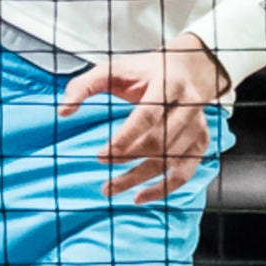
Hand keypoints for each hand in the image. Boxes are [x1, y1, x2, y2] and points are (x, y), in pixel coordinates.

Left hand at [56, 37, 228, 201]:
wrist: (187, 69)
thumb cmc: (145, 71)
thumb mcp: (113, 69)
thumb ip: (84, 85)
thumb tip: (63, 111)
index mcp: (168, 83)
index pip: (148, 115)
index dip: (125, 138)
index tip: (102, 156)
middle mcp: (188, 105)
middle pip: (159, 141)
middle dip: (128, 162)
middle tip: (102, 174)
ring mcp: (198, 125)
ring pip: (169, 160)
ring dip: (139, 178)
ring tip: (111, 188)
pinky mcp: (201, 142)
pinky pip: (185, 172)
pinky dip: (164, 188)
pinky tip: (140, 196)